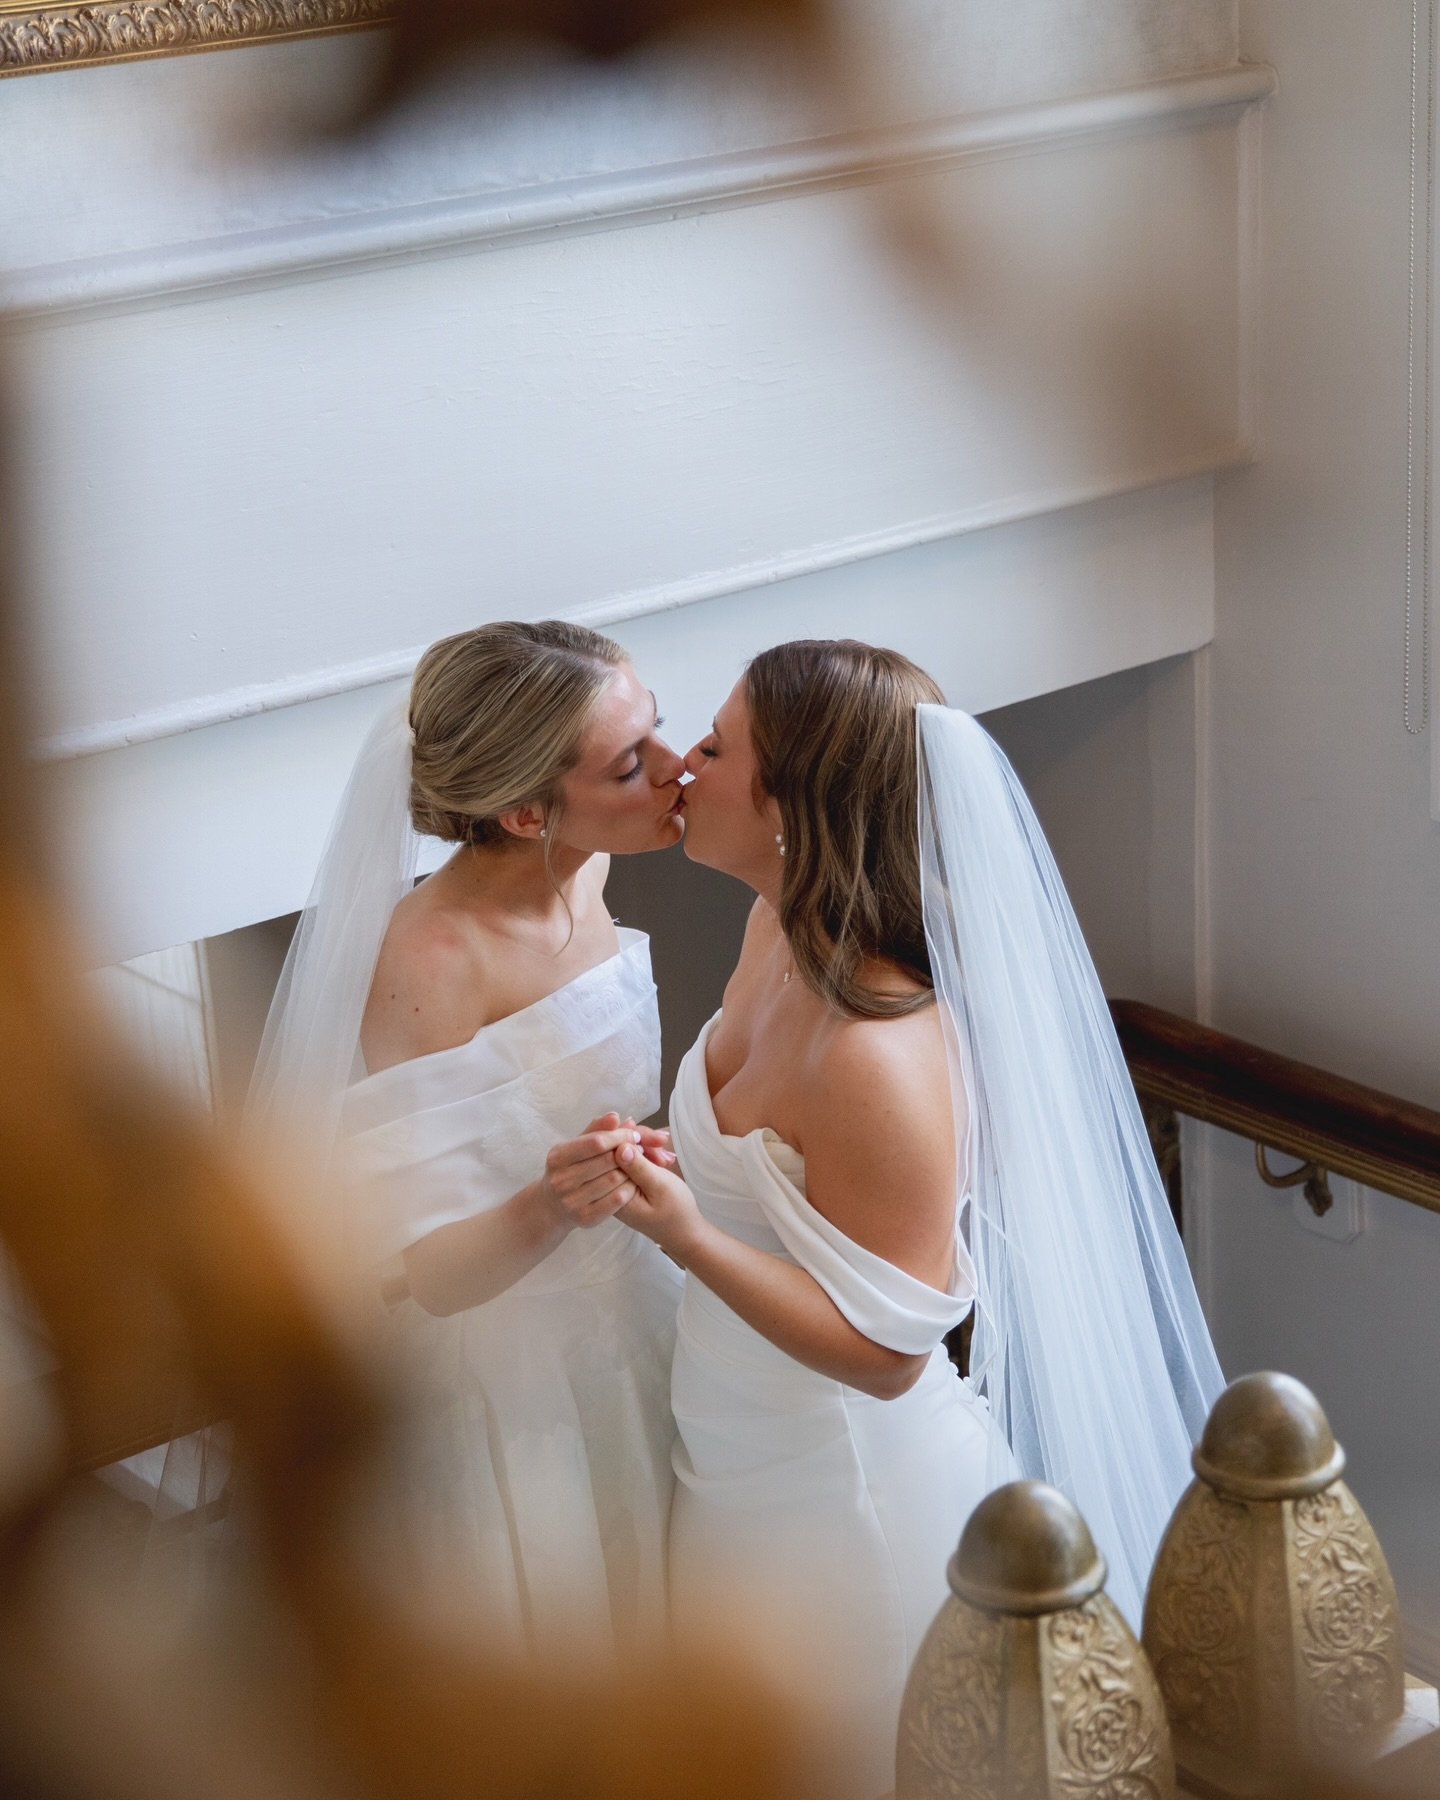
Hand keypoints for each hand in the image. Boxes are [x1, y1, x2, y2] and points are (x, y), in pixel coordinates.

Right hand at [537, 1113, 650, 1231]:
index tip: (634, 1135)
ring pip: (614, 1180)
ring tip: (638, 1164)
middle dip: (629, 1152)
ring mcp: (571, 1201)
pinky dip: (629, 1188)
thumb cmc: (570, 1168)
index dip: (620, 1136)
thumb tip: (615, 1116)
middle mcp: (561, 1180)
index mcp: (558, 1157)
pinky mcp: (584, 1218)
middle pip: (607, 1161)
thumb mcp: (577, 1145)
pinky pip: (617, 1200)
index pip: (597, 1142)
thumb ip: (596, 1129)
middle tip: (640, 1149)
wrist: (553, 1205)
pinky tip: (632, 1182)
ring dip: (632, 1170)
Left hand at [611, 1140, 706, 1263]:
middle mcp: (608, 1187)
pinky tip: (662, 1158)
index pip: (610, 1154)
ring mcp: (616, 1183)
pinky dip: (647, 1155)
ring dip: (646, 1147)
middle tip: (663, 1143)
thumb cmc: (676, 1211)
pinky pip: (630, 1159)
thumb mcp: (660, 1186)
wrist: (685, 1230)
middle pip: (615, 1149)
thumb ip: (638, 1167)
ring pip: (624, 1150)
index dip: (631, 1138)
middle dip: (640, 1141)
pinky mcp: (625, 1180)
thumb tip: (619, 1145)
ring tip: (667, 1157)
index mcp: (612, 1193)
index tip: (656, 1140)